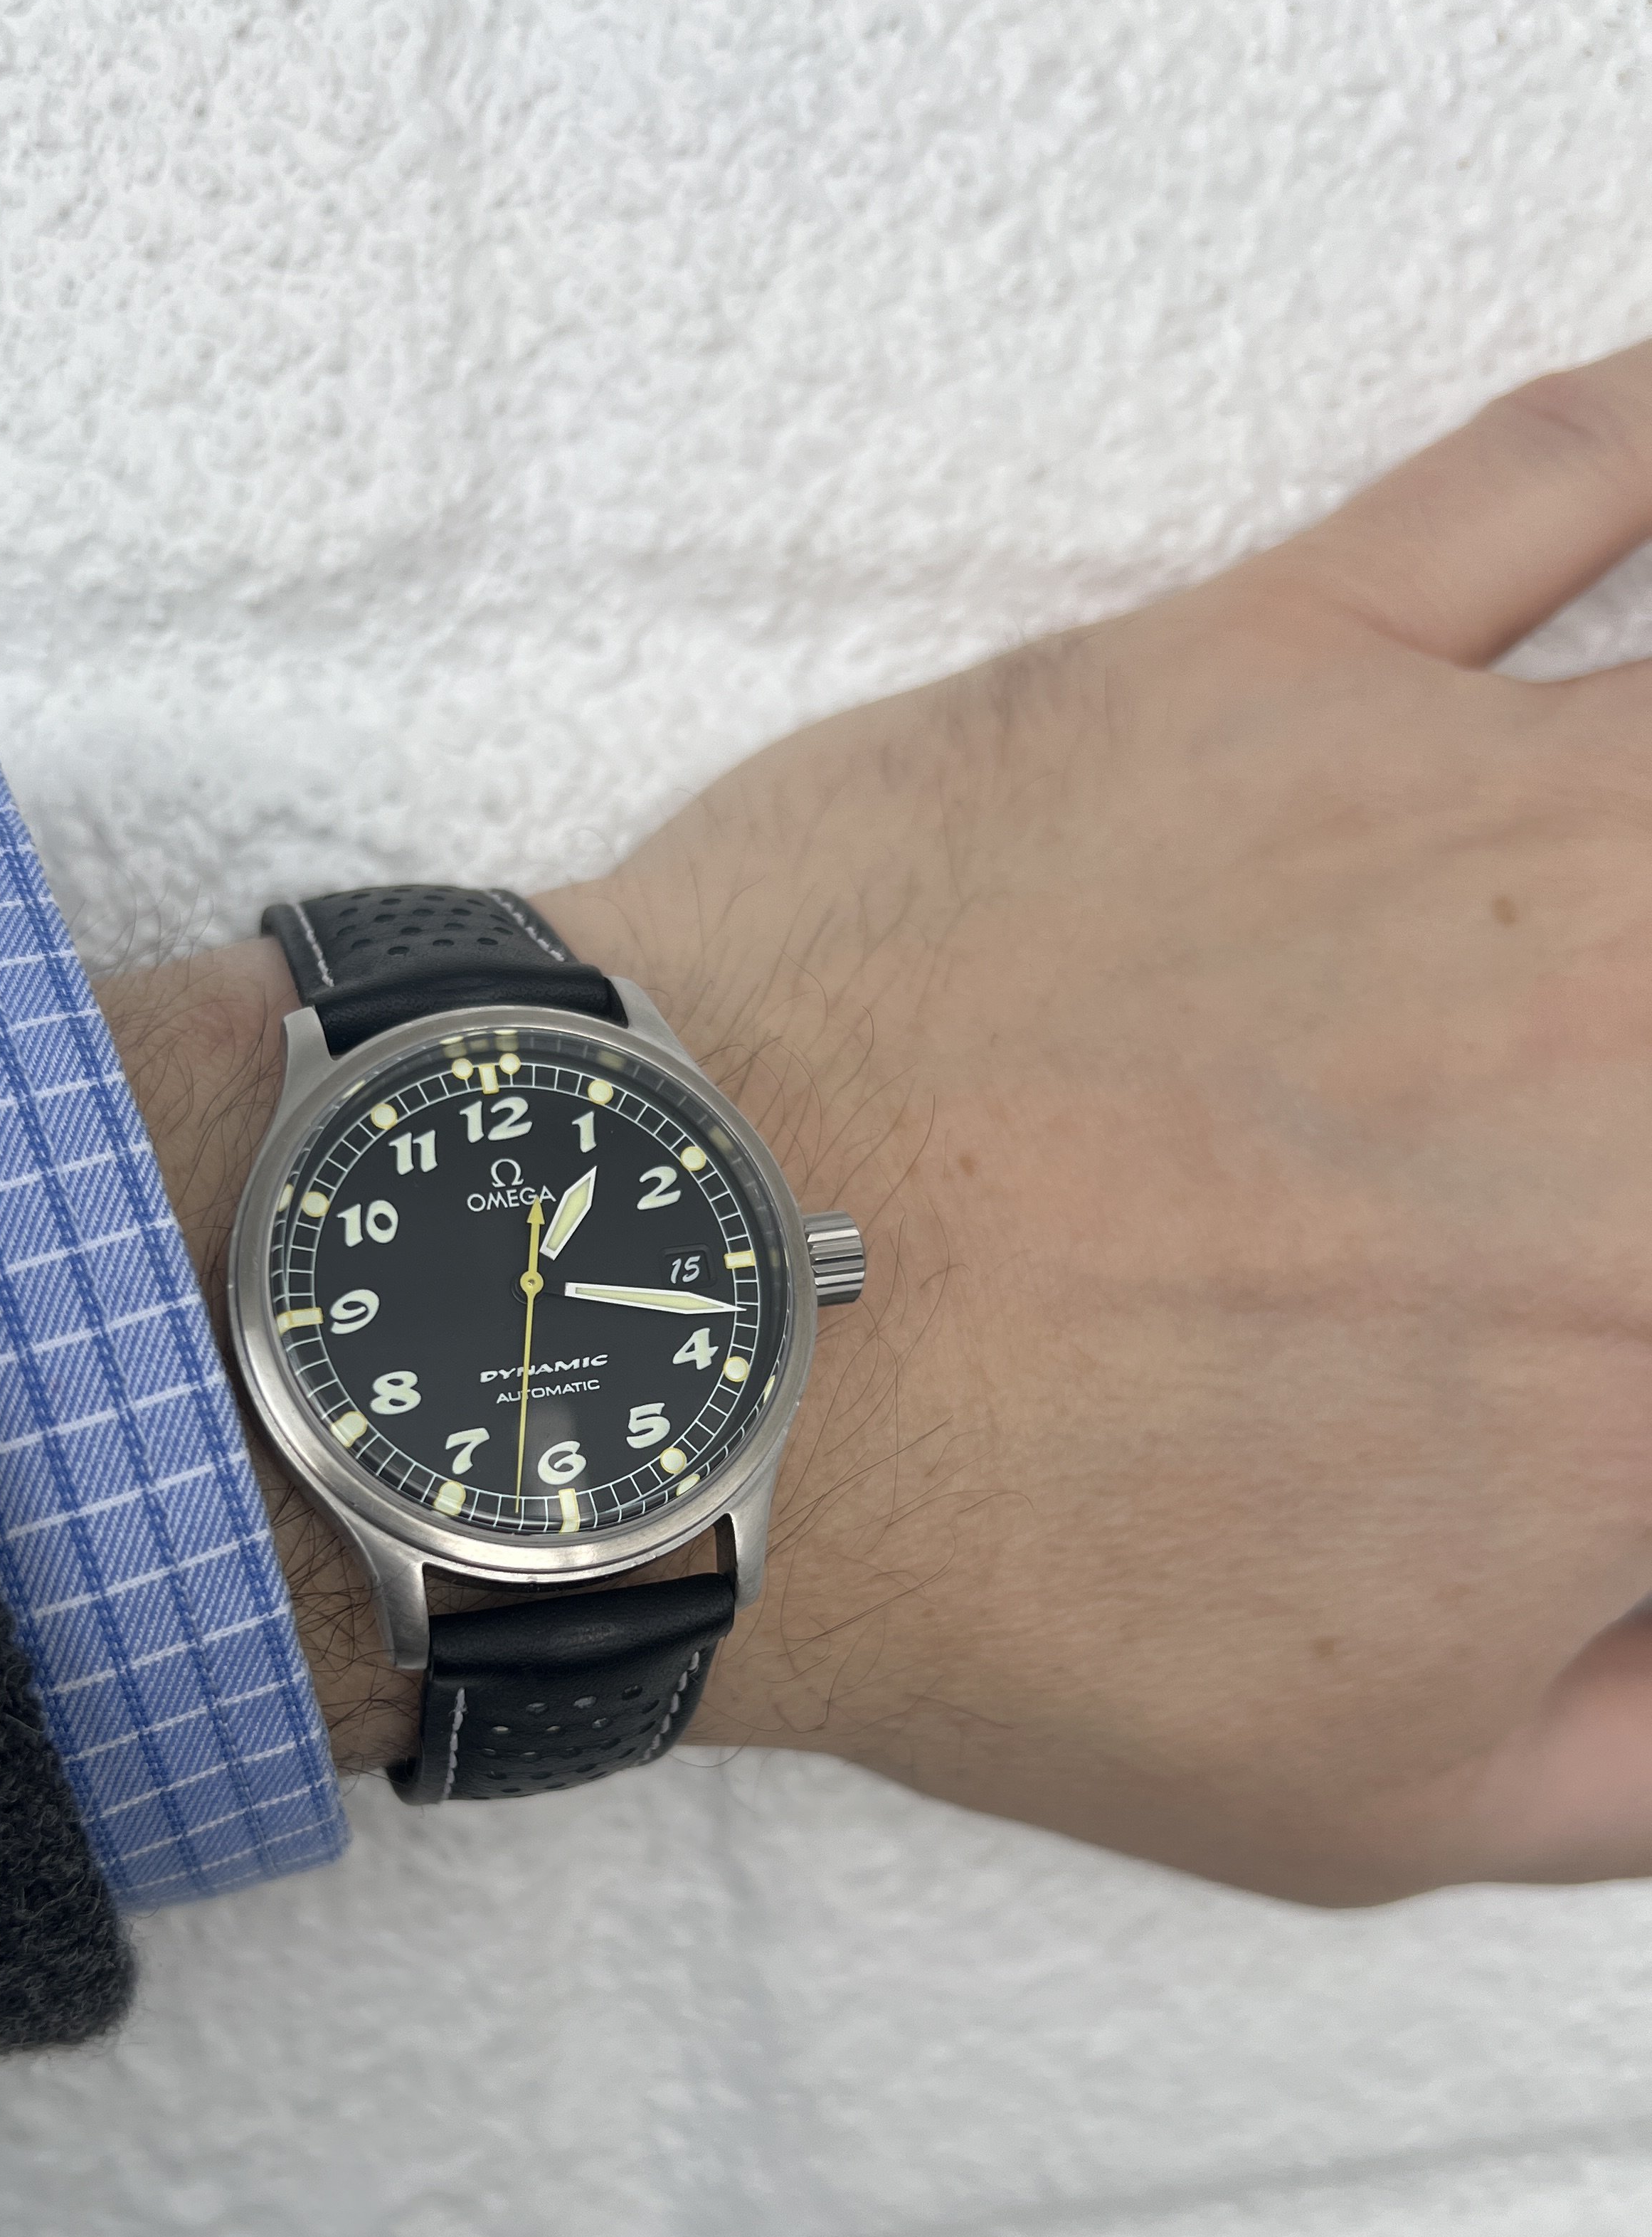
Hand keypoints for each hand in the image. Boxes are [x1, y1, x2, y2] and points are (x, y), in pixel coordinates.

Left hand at [102, 341, 1651, 1905]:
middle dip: (1638, 1086)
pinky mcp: (1283, 662)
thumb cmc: (997, 1578)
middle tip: (1573, 1122)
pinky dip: (1651, 441)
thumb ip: (1651, 1743)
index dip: (1646, 1322)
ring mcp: (1483, 821)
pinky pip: (1556, 474)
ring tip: (1604, 902)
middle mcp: (1636, 1057)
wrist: (681, 1338)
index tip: (1596, 1296)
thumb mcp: (1372, 1795)